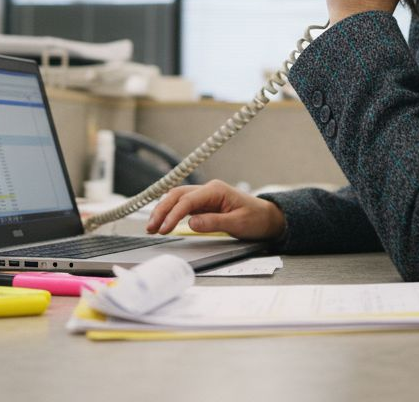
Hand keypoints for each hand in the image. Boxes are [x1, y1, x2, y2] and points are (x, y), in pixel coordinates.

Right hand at [145, 179, 286, 240]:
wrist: (267, 218)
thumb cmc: (256, 219)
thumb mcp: (237, 223)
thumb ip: (214, 223)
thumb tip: (191, 223)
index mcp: (216, 190)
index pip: (187, 200)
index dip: (173, 214)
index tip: (164, 228)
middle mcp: (208, 190)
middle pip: (177, 196)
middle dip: (161, 210)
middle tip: (151, 228)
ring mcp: (205, 196)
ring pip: (177, 199)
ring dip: (163, 211)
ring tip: (152, 227)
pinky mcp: (204, 204)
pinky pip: (183, 206)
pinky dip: (171, 213)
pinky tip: (162, 222)